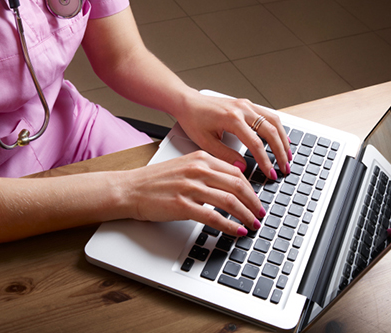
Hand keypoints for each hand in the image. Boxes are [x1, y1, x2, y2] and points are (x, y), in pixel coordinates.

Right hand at [124, 150, 265, 236]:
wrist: (130, 188)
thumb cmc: (155, 180)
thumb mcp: (185, 165)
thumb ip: (208, 170)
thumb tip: (231, 183)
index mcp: (201, 158)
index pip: (236, 172)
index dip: (251, 189)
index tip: (256, 200)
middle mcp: (198, 170)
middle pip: (238, 186)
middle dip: (254, 203)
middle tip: (260, 214)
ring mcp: (191, 187)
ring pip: (230, 201)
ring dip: (246, 215)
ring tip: (253, 225)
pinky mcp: (183, 205)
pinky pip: (214, 217)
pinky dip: (230, 225)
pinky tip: (237, 231)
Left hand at [174, 92, 290, 179]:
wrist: (188, 102)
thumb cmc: (193, 120)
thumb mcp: (205, 142)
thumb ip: (225, 155)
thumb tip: (243, 168)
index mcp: (232, 119)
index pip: (255, 144)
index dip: (265, 161)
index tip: (270, 173)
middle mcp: (242, 109)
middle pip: (270, 131)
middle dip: (280, 152)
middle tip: (284, 168)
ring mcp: (246, 104)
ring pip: (273, 121)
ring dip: (283, 139)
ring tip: (287, 156)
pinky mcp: (247, 104)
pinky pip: (268, 115)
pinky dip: (278, 128)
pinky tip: (282, 139)